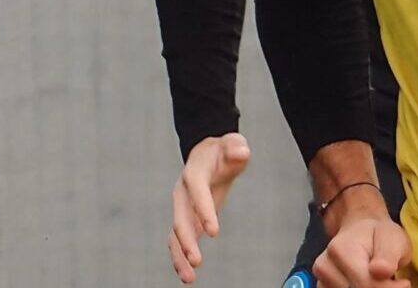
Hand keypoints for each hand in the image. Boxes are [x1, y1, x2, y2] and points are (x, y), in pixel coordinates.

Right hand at [168, 132, 250, 283]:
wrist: (207, 154)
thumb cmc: (223, 150)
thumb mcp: (232, 143)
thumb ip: (236, 147)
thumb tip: (241, 151)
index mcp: (194, 173)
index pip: (197, 192)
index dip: (203, 210)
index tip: (213, 231)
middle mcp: (183, 192)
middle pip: (180, 218)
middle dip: (187, 240)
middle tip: (197, 260)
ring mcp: (182, 207)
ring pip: (175, 234)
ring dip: (180, 255)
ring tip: (189, 277)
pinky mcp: (186, 219)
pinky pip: (178, 240)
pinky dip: (180, 257)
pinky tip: (187, 275)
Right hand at [313, 214, 412, 287]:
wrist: (360, 231)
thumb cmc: (378, 235)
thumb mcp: (392, 238)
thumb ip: (388, 255)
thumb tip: (380, 271)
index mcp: (340, 250)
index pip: (366, 284)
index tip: (403, 282)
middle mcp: (324, 266)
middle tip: (390, 279)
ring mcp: (321, 279)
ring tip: (374, 277)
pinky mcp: (323, 287)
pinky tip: (362, 282)